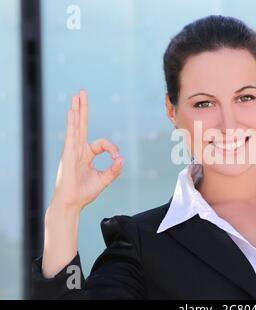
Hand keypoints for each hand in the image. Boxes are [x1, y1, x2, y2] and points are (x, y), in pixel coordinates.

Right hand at [51, 89, 123, 211]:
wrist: (72, 203)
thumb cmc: (84, 192)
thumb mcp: (104, 179)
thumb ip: (114, 169)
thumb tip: (122, 158)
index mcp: (86, 155)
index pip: (101, 143)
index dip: (112, 148)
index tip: (117, 158)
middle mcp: (77, 150)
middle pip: (81, 124)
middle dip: (82, 108)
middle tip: (82, 92)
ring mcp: (71, 151)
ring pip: (75, 126)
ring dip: (76, 110)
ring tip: (76, 96)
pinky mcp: (67, 155)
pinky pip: (70, 136)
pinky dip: (71, 123)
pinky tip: (72, 112)